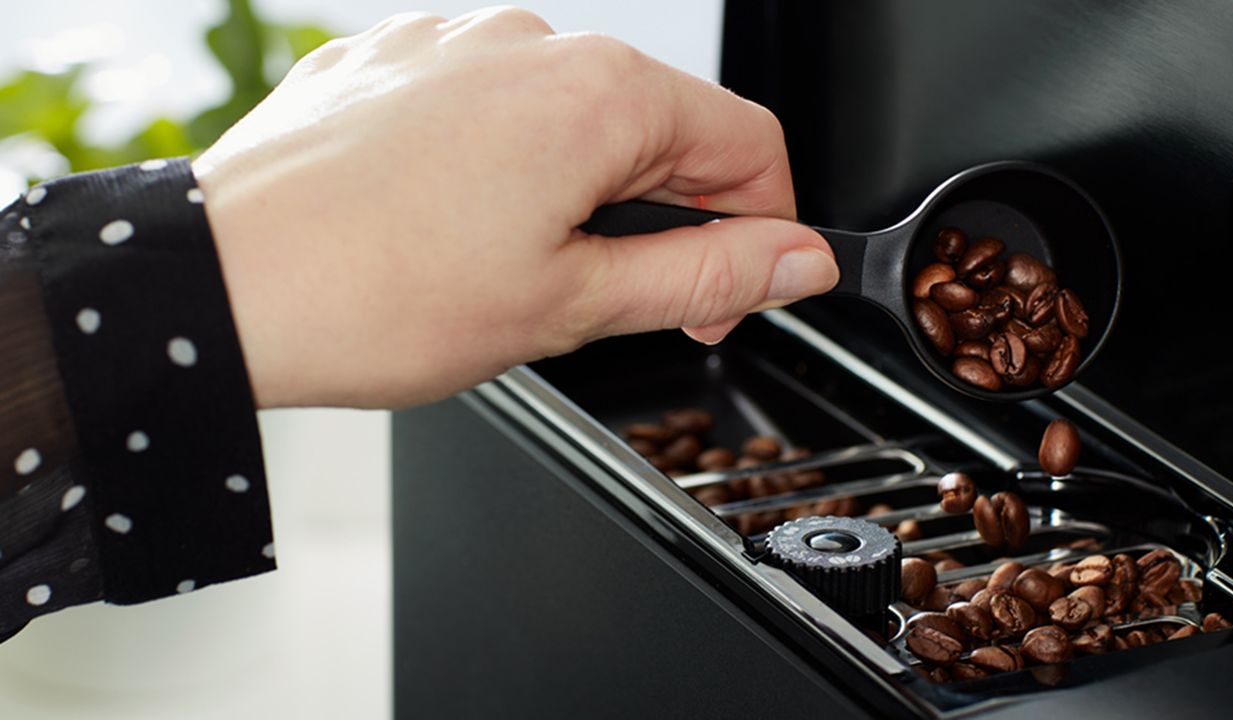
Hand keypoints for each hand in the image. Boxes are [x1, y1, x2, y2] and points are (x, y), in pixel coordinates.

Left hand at [193, 8, 836, 408]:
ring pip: (574, 117)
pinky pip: (491, 107)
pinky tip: (457, 226)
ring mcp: (456, 44)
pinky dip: (504, 165)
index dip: (761, 233)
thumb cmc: (372, 296)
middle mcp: (531, 44)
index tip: (728, 295)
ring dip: (583, 192)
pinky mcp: (398, 61)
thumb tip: (794, 259)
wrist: (216, 286)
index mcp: (598, 95)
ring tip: (518, 270)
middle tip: (618, 302)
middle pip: (662, 128)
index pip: (748, 147)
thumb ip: (705, 275)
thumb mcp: (570, 306)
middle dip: (667, 218)